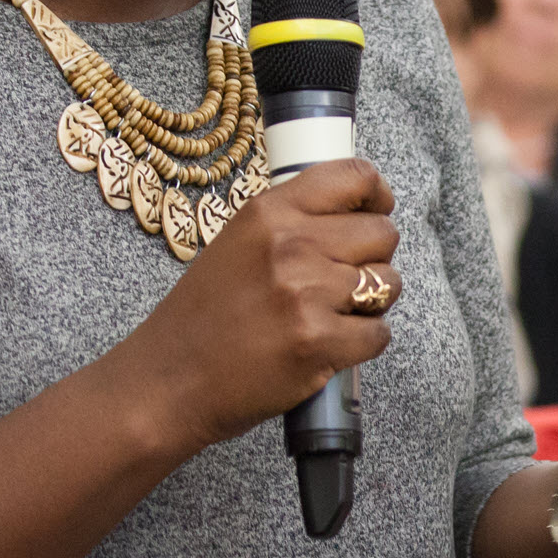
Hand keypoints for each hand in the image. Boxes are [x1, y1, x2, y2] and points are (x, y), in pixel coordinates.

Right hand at [119, 160, 398, 453]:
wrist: (169, 380)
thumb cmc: (203, 317)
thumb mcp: (237, 243)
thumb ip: (293, 222)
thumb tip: (358, 214)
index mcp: (269, 212)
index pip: (356, 178)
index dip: (378, 197)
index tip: (376, 212)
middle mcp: (290, 245)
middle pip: (383, 233)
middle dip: (374, 259)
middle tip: (345, 281)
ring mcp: (306, 294)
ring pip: (388, 284)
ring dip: (371, 303)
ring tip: (333, 315)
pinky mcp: (318, 343)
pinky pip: (379, 334)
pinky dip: (362, 343)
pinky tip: (329, 346)